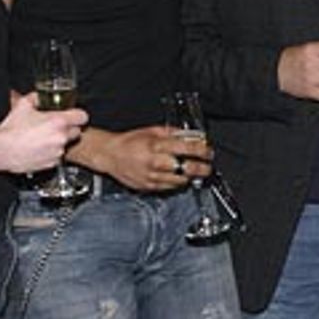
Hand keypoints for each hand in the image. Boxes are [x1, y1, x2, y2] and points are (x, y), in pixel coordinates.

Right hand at [0, 94, 87, 173]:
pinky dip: (50, 153)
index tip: (73, 116)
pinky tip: (38, 148)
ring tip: (41, 139)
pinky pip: (56, 156)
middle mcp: (61, 137)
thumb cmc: (10, 129)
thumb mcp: (23, 105)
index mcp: (58, 121)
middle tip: (54, 127)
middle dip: (68, 129)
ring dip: (57, 141)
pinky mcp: (51, 163)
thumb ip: (36, 97)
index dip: (78, 115)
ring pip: (65, 145)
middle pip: (76, 132)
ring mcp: (57, 151)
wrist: (0, 150)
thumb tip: (39, 96)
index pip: (83, 116)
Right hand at [68, 126, 210, 191]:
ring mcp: (152, 177)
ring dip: (190, 176)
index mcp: (156, 145)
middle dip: (202, 168)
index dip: (202, 151)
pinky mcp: (149, 187)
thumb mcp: (152, 131)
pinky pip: (169, 187)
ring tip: (194, 171)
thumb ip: (173, 133)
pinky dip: (177, 182)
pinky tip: (179, 177)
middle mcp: (155, 162)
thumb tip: (191, 136)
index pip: (187, 148)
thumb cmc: (130, 142)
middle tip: (207, 167)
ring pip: (180, 181)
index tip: (208, 152)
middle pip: (187, 169)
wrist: (109, 155)